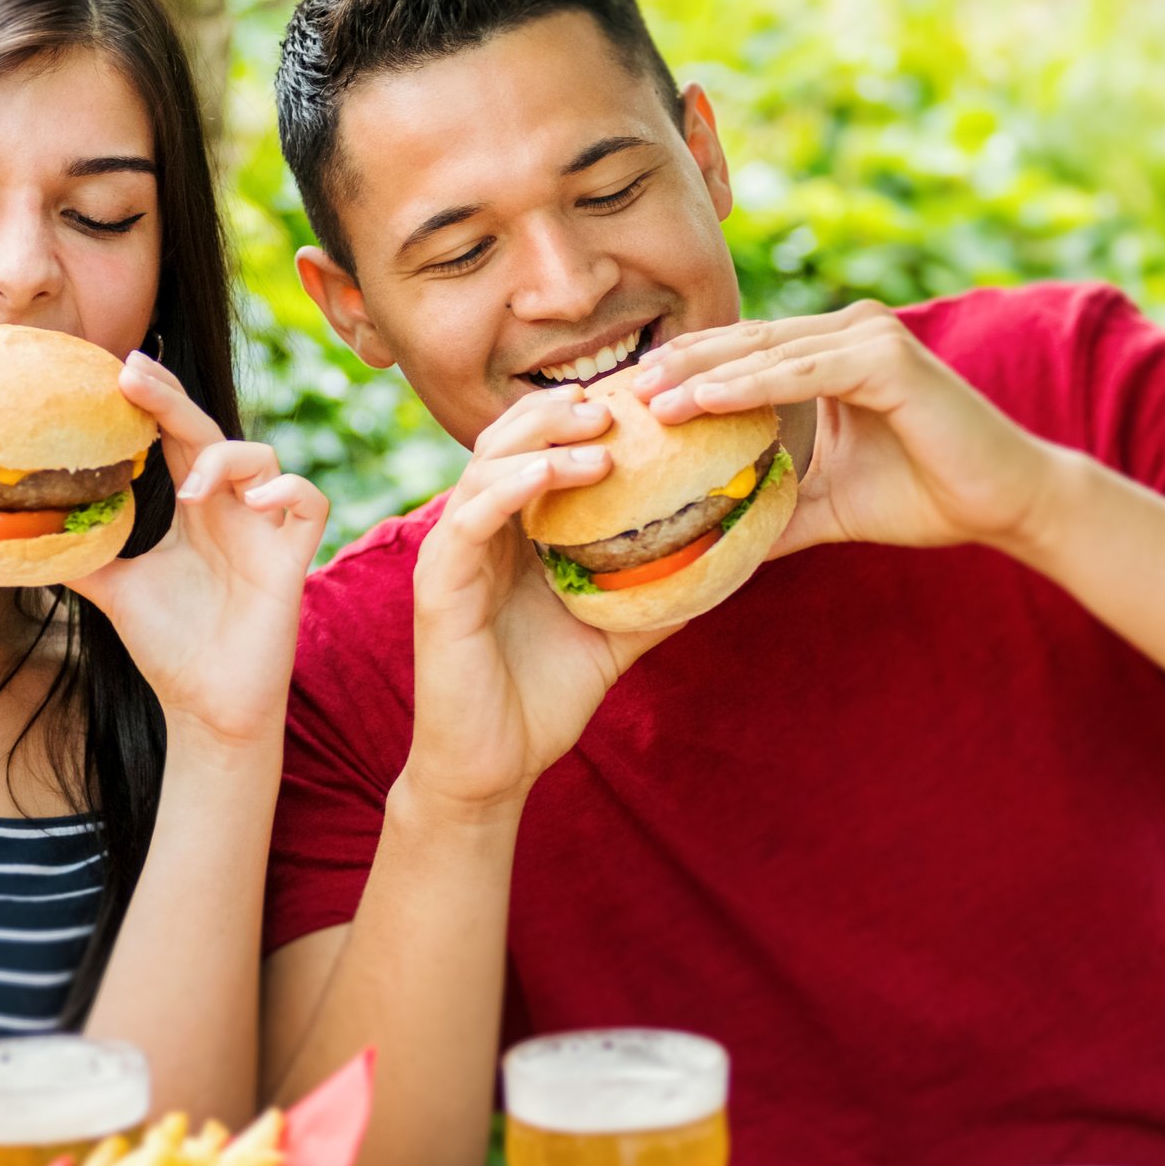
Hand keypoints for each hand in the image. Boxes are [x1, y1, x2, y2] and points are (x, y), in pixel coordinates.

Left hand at [67, 353, 328, 748]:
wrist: (205, 708)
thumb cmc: (169, 647)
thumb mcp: (113, 590)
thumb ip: (79, 556)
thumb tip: (20, 534)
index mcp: (194, 509)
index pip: (176, 438)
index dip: (155, 402)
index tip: (117, 371)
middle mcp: (230, 511)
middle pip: (209, 432)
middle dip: (173, 400)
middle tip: (133, 375)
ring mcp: (263, 534)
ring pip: (265, 458)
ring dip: (226, 459)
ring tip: (190, 490)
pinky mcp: (290, 563)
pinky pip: (310, 504)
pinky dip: (289, 490)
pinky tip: (254, 500)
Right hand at [404, 388, 675, 821]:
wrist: (494, 767)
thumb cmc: (546, 699)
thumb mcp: (617, 632)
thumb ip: (655, 591)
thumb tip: (725, 557)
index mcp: (513, 534)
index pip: (539, 450)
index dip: (581, 416)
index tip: (641, 398)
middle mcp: (477, 532)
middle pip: (508, 440)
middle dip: (562, 409)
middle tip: (623, 398)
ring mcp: (453, 554)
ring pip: (487, 466)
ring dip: (543, 439)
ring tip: (602, 431)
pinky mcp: (438, 585)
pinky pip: (470, 520)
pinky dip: (511, 487)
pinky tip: (555, 471)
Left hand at [633, 299, 1065, 556]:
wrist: (1004, 505)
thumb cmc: (925, 497)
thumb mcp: (826, 504)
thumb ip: (772, 506)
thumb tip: (711, 540)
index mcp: (829, 355)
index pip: (739, 355)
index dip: (682, 373)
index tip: (625, 400)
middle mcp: (848, 333)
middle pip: (741, 344)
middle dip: (675, 366)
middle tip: (616, 390)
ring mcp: (870, 338)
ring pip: (764, 353)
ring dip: (700, 374)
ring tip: (645, 397)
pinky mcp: (888, 360)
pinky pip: (802, 372)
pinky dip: (751, 386)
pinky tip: (703, 401)